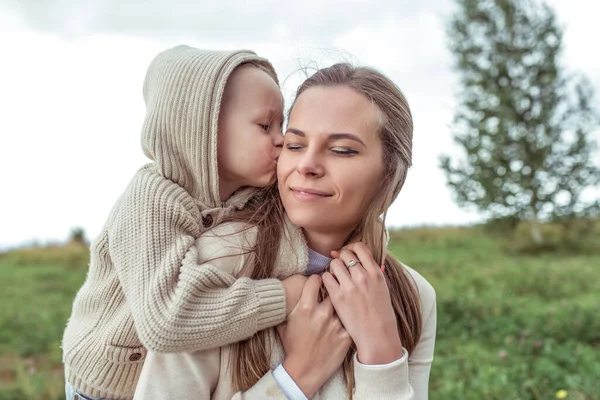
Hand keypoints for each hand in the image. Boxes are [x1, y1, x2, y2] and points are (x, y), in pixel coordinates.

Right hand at [277, 275, 350, 397]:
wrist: (304, 371)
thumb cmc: (292, 347)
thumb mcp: (284, 324)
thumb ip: (287, 306)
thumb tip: (285, 293)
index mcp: (305, 308)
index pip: (315, 281)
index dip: (316, 279)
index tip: (318, 281)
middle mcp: (321, 314)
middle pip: (332, 289)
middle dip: (332, 289)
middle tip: (332, 290)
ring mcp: (335, 325)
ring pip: (343, 304)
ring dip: (341, 305)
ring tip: (340, 306)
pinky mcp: (346, 336)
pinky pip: (350, 320)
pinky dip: (347, 320)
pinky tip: (346, 321)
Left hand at [324, 242, 402, 364]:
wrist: (377, 336)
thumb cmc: (381, 314)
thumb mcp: (383, 289)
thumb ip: (374, 273)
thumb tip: (361, 259)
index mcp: (376, 273)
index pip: (360, 248)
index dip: (352, 248)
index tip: (349, 255)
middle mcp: (362, 276)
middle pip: (345, 254)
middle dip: (342, 259)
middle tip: (342, 269)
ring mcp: (349, 286)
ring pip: (334, 264)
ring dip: (334, 269)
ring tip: (336, 278)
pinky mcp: (337, 297)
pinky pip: (326, 278)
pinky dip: (326, 280)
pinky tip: (330, 287)